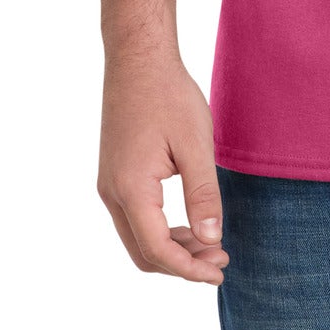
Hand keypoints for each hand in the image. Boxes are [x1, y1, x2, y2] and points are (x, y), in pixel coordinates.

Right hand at [97, 50, 229, 285]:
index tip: (219, 271)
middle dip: (181, 264)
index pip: (157, 249)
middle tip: (220, 259)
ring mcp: (109, 184)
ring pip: (137, 237)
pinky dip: (161, 230)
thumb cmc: (169, 95)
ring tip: (210, 243)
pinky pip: (135, 218)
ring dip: (172, 248)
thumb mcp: (196, 143)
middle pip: (143, 251)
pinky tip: (189, 223)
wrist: (138, 57)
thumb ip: (203, 193)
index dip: (189, 268)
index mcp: (131, 188)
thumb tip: (211, 238)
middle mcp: (112, 193)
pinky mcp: (114, 174)